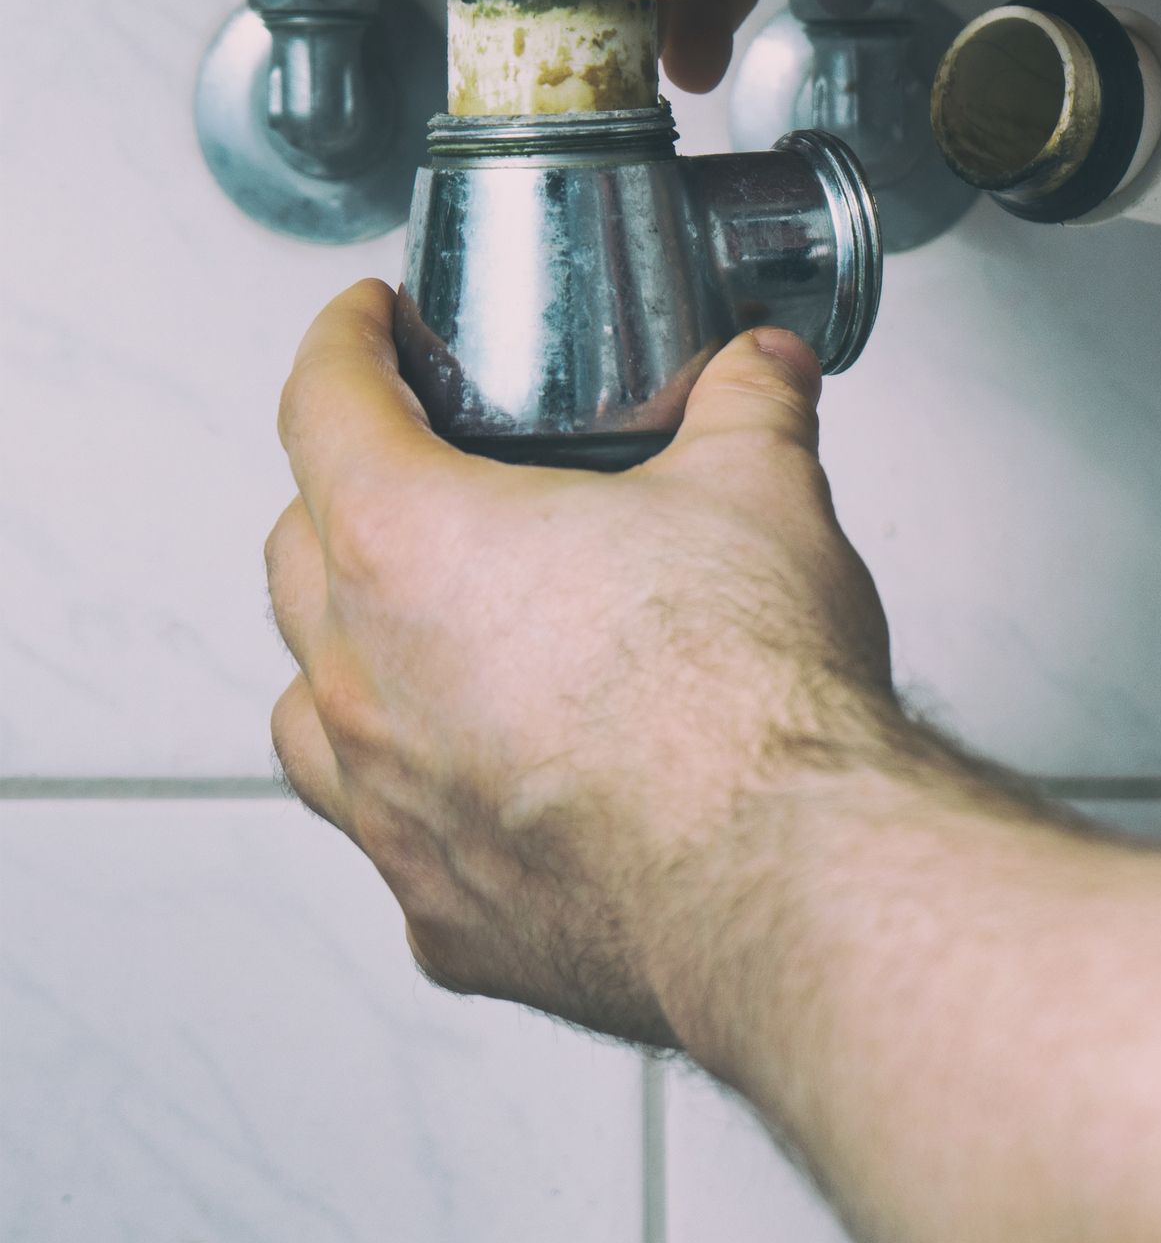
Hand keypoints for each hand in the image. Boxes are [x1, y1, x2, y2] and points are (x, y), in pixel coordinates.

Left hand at [264, 281, 893, 1043]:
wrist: (784, 874)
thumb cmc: (745, 696)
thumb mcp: (762, 489)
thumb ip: (749, 403)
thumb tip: (762, 367)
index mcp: (409, 544)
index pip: (323, 403)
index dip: (344, 343)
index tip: (365, 327)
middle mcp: (365, 680)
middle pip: (295, 552)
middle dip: (343, 493)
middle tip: (420, 472)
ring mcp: (389, 810)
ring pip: (309, 708)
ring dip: (349, 655)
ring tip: (424, 635)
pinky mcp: (441, 915)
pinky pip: (392, 836)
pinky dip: (420, 793)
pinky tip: (497, 782)